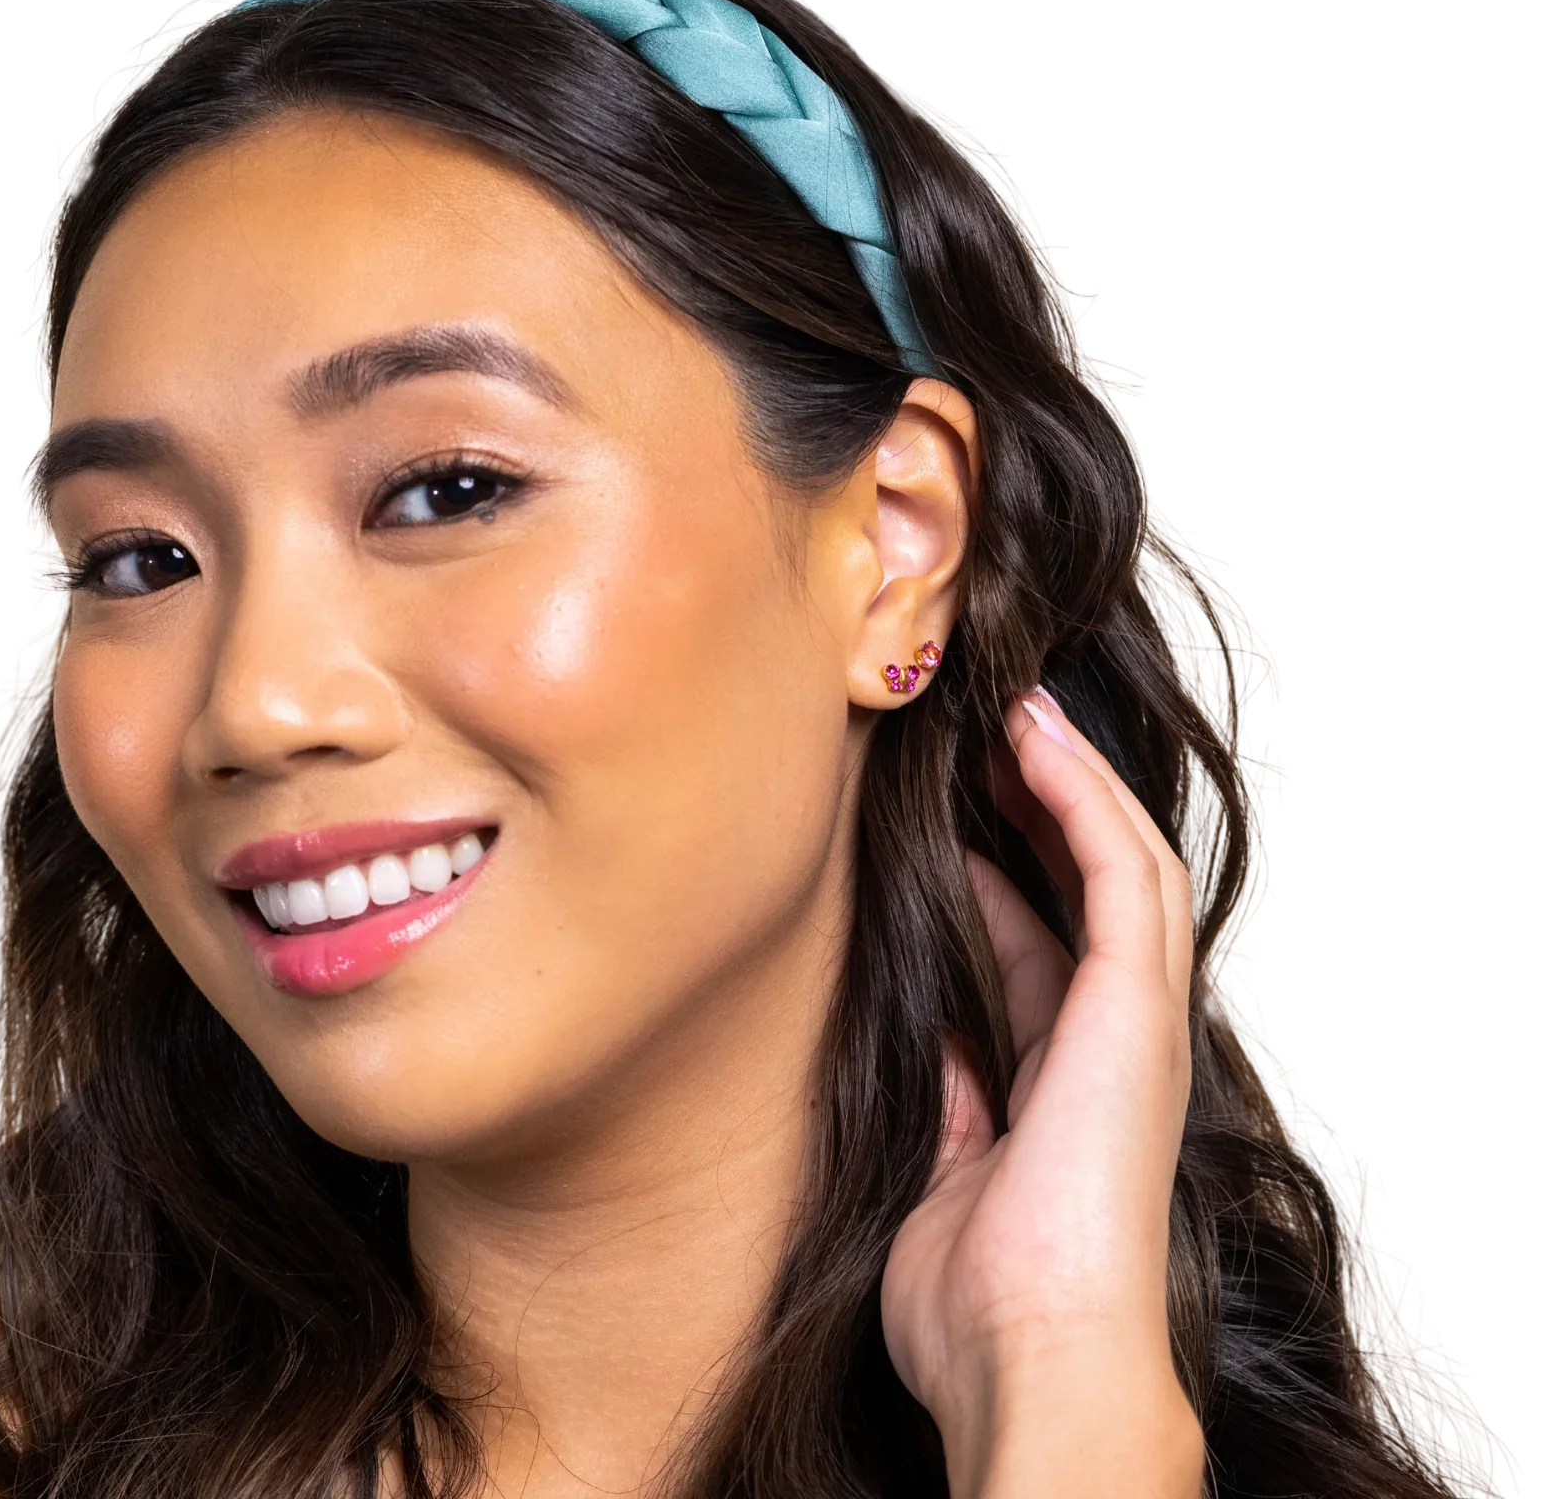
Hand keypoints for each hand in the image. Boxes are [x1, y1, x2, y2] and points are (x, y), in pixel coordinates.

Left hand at [878, 690, 1203, 1498]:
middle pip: (1089, 888)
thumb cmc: (973, 1301)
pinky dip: (1079, 796)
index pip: (1035, 949)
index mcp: (1064, 1081)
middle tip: (984, 734)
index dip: (995, 875)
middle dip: (1042, 807)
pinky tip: (1032, 737)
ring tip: (1015, 708)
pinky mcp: (1139, 1007)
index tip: (942, 819)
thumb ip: (945, 1103)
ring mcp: (1136, 1021)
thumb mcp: (938, 1176)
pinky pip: (1120, 871)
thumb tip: (928, 1045)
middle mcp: (1112, 1041)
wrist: (1030, 1358)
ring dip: (1068, 778)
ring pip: (1123, 860)